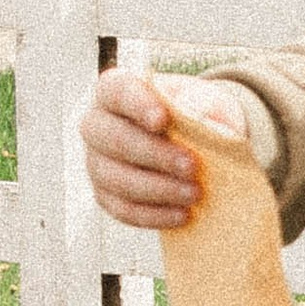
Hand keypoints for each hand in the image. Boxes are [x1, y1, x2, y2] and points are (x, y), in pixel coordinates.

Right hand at [80, 69, 254, 230]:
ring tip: (194, 194)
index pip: (117, 92)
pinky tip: (183, 214)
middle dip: (155, 155)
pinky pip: (122, 209)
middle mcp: (97, 125)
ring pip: (116, 179)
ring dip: (158, 189)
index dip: (137, 106)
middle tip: (192, 166)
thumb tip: (205, 120)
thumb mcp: (207, 100)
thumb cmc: (195, 113)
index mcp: (116, 91)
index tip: (162, 120)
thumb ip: (207, 105)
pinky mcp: (106, 194)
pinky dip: (154, 215)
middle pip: (115, 140)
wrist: (196, 140)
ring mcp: (97, 162)